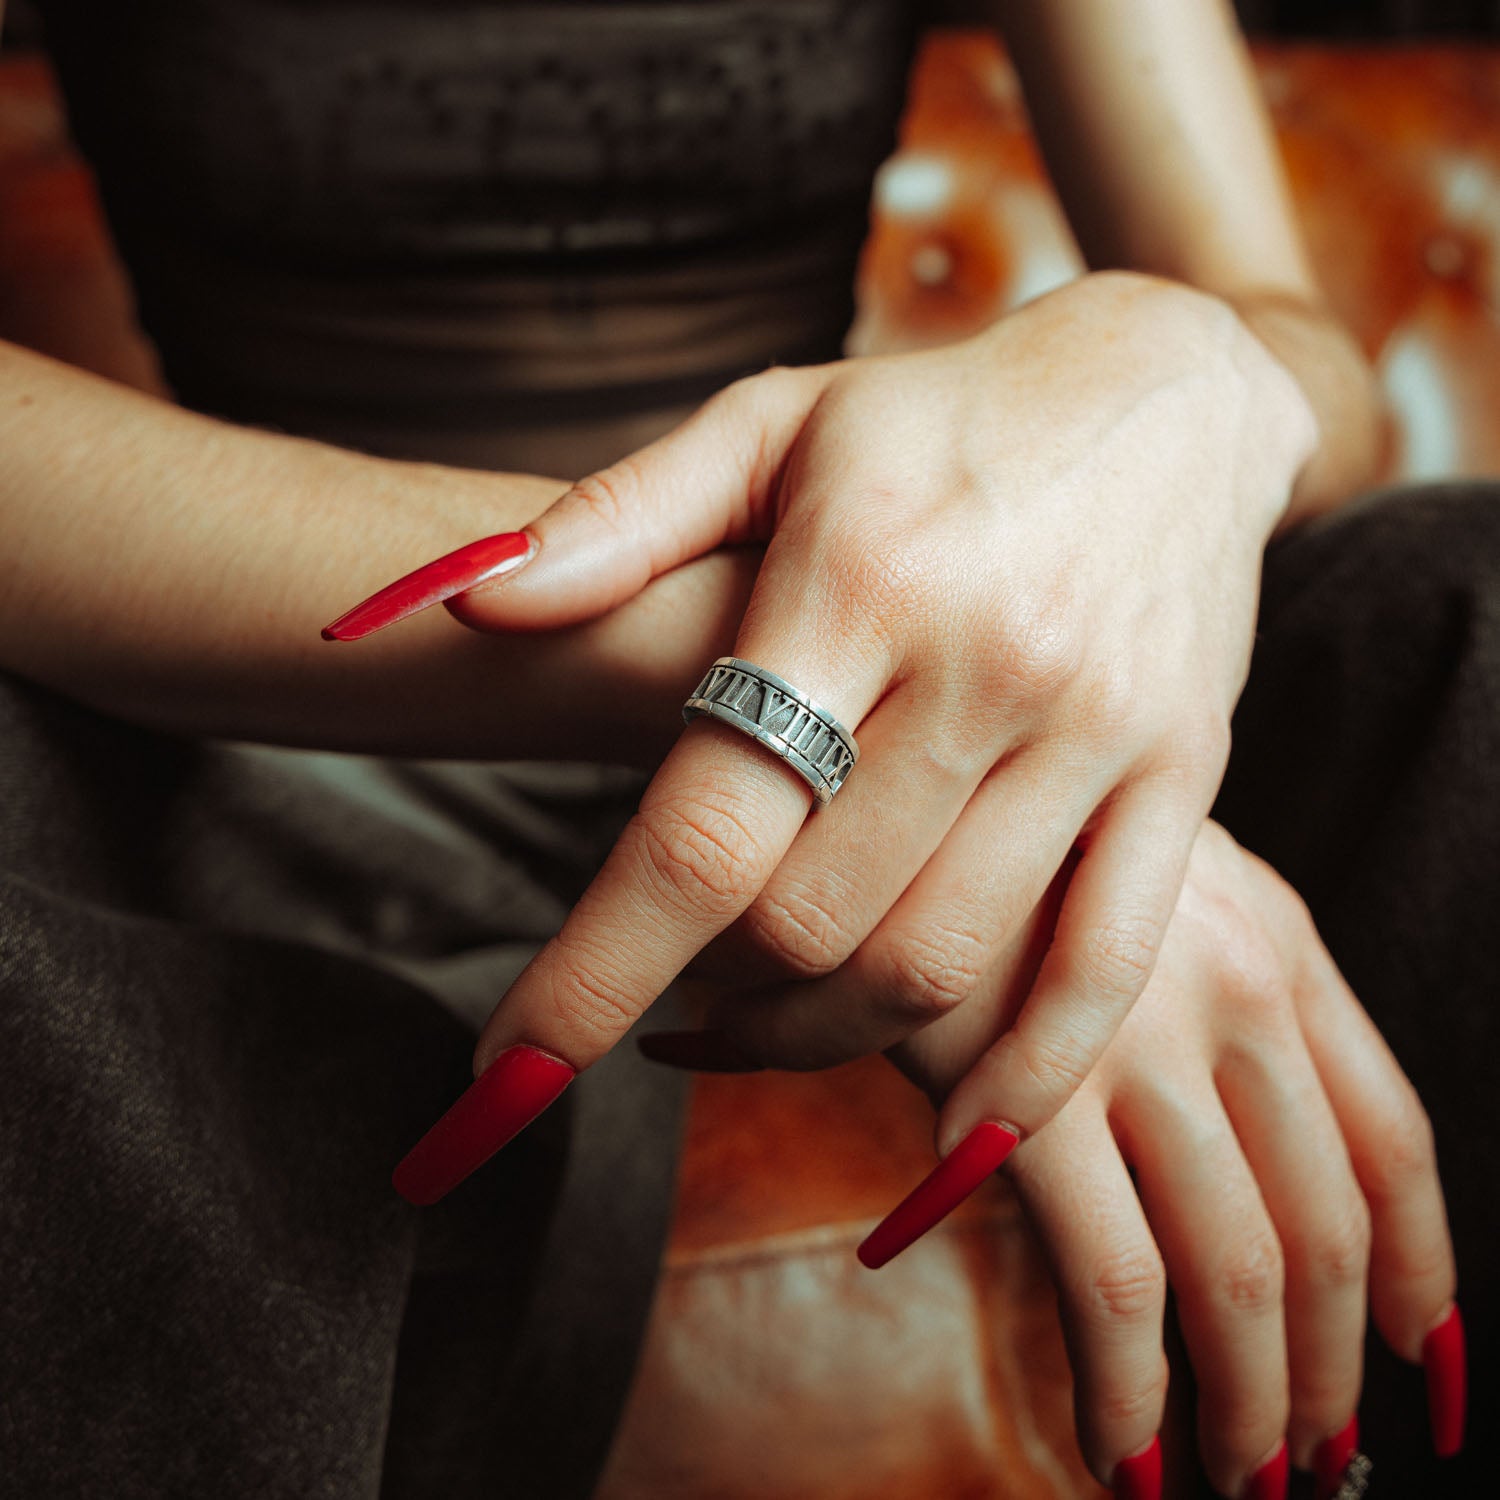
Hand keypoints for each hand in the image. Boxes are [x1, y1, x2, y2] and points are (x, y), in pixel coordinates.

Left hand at [370, 270, 1317, 1197]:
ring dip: (818, 1031)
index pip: (702, 827)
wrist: (1171, 391)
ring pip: (934, 964)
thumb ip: (617, 520)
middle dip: (702, 988)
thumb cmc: (941, 417)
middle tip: (665, 978)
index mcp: (857, 579)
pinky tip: (950, 1117)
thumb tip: (466, 602)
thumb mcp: (772, 424)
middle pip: (806, 921)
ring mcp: (1094, 732)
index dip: (591, 972)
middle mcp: (983, 666)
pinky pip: (1100, 968)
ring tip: (758, 1012)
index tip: (508, 1070)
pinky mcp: (1181, 778)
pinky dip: (1018, 1074)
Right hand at [888, 822, 1460, 1496]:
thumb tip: (1254, 1148)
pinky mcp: (1027, 1095)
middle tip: (1316, 1461)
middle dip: (1331, 1372)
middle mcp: (1232, 991)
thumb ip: (1213, 989)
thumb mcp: (1146, 880)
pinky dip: (1131, 1389)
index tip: (1423, 1362)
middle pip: (1329, 1229)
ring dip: (1250, 1405)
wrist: (886, 783)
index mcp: (1275, 941)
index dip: (1425, 1272)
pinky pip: (1111, 1282)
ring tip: (1233, 1480)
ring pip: (1239, 1272)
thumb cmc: (1006, 847)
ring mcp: (1134, 1043)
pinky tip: (1123, 1448)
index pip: (1396, 1140)